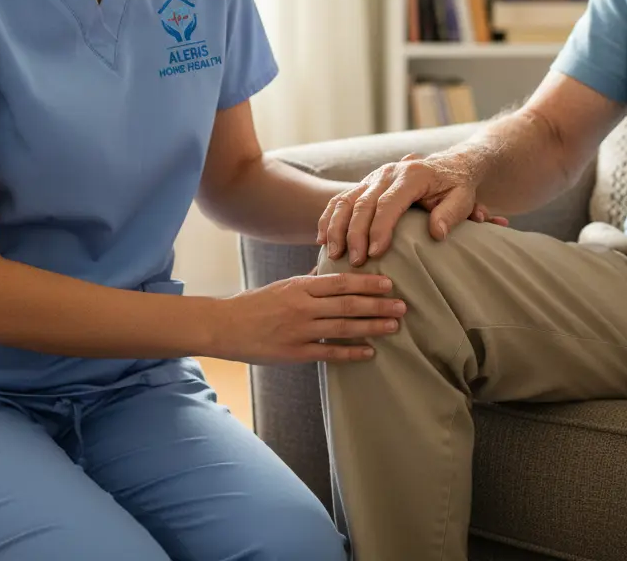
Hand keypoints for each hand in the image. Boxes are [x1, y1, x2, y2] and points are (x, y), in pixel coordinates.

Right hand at [213, 271, 406, 363]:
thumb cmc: (253, 304)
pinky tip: (369, 352)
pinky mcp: (295, 352)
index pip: (340, 281)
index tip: (388, 284)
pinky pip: (329, 352)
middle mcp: (303, 306)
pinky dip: (351, 352)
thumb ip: (306, 283)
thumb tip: (327, 273)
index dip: (367, 283)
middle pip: (348, 303)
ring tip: (393, 327)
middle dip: (378, 305)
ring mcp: (300, 330)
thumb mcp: (281, 286)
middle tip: (402, 306)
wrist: (224, 326)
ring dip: (372, 326)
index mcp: (300, 286)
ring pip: (344, 327)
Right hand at [318, 152, 508, 265]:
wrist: (449, 164)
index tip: (375, 252)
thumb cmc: (457, 186)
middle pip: (363, 203)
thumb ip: (451, 215)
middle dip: (355, 233)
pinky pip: (340, 200)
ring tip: (334, 254)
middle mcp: (387, 173)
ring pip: (346, 201)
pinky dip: (328, 218)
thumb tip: (436, 233)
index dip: (380, 228)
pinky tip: (322, 239)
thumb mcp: (464, 199)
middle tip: (354, 261)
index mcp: (411, 175)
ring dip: (336, 227)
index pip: (389, 203)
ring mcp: (372, 177)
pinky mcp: (364, 184)